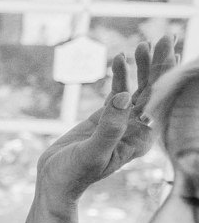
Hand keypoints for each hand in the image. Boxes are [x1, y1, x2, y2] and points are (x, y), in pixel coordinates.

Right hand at [35, 36, 175, 208]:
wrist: (54, 183)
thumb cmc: (74, 174)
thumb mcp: (93, 152)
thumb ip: (110, 126)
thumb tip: (124, 95)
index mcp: (141, 137)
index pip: (158, 99)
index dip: (165, 72)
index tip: (168, 48)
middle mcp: (137, 129)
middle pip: (153, 91)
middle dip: (159, 64)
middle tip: (163, 38)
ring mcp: (121, 123)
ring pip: (137, 90)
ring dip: (141, 67)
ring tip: (142, 45)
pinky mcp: (105, 119)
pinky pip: (117, 93)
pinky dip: (120, 76)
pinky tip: (118, 59)